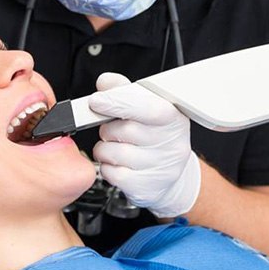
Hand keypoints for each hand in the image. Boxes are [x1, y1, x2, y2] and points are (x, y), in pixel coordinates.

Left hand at [90, 72, 200, 217]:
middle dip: (108, 128)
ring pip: (113, 153)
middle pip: (123, 130)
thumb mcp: (144, 106)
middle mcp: (171, 142)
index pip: (143, 106)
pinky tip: (118, 163)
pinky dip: (107, 167)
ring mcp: (161, 167)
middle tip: (115, 130)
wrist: (170, 173)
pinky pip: (111, 173)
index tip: (96, 101)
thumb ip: (123, 90)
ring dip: (105, 149)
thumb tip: (105, 82)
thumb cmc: (154, 135)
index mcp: (172, 116)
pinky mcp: (147, 187)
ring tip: (117, 147)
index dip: (116, 102)